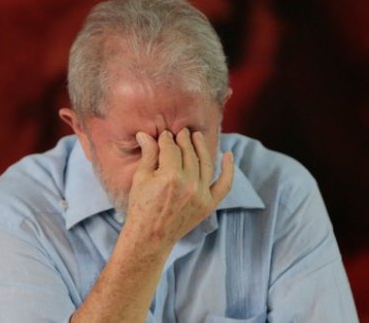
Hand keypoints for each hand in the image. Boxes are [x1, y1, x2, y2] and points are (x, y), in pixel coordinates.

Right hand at [125, 128, 233, 253]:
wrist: (150, 237)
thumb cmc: (140, 208)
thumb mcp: (140, 179)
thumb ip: (148, 155)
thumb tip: (145, 134)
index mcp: (169, 176)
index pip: (171, 148)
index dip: (166, 139)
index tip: (164, 135)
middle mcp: (188, 184)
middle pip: (188, 153)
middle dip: (183, 140)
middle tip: (181, 132)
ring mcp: (201, 195)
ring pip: (205, 163)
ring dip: (201, 147)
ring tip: (197, 136)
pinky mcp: (209, 205)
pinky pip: (224, 184)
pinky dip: (229, 169)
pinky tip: (228, 155)